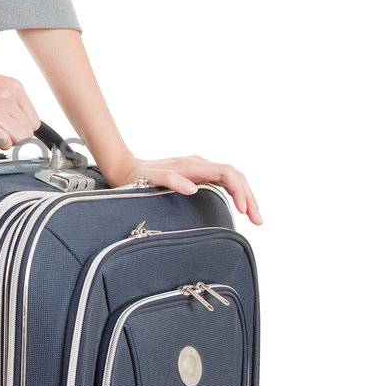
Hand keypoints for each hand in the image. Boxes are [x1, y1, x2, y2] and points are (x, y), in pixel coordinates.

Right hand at [0, 52, 41, 150]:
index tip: (10, 130)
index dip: (22, 129)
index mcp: (14, 87)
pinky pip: (4, 142)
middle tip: (0, 135)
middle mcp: (10, 97)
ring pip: (20, 139)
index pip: (33, 121)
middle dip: (15, 138)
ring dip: (7, 142)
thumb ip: (7, 101)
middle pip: (28, 132)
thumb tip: (13, 122)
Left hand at [106, 153, 261, 225]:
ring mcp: (200, 170)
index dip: (239, 190)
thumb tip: (192, 188)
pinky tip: (240, 208)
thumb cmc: (137, 177)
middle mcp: (200, 165)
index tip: (243, 210)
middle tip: (258, 221)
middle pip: (235, 176)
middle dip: (249, 197)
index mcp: (193, 165)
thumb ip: (171, 180)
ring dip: (245, 197)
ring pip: (232, 179)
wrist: (126, 169)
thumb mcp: (150, 179)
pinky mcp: (198, 176)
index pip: (227, 173)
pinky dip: (236, 195)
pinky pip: (224, 183)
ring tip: (255, 218)